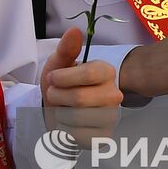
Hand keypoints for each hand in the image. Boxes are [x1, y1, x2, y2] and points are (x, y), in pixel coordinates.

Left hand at [42, 27, 121, 144]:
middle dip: (58, 97)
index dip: (63, 78)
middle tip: (54, 95)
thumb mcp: (58, 64)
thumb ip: (66, 48)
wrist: (57, 111)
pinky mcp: (104, 138)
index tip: (53, 78)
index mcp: (106, 71)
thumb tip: (74, 30)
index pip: (88, 74)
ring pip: (76, 118)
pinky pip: (77, 136)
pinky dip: (64, 131)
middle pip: (80, 99)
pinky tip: (67, 125)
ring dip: (59, 114)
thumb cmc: (60, 85)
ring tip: (61, 109)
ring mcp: (111, 117)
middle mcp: (114, 94)